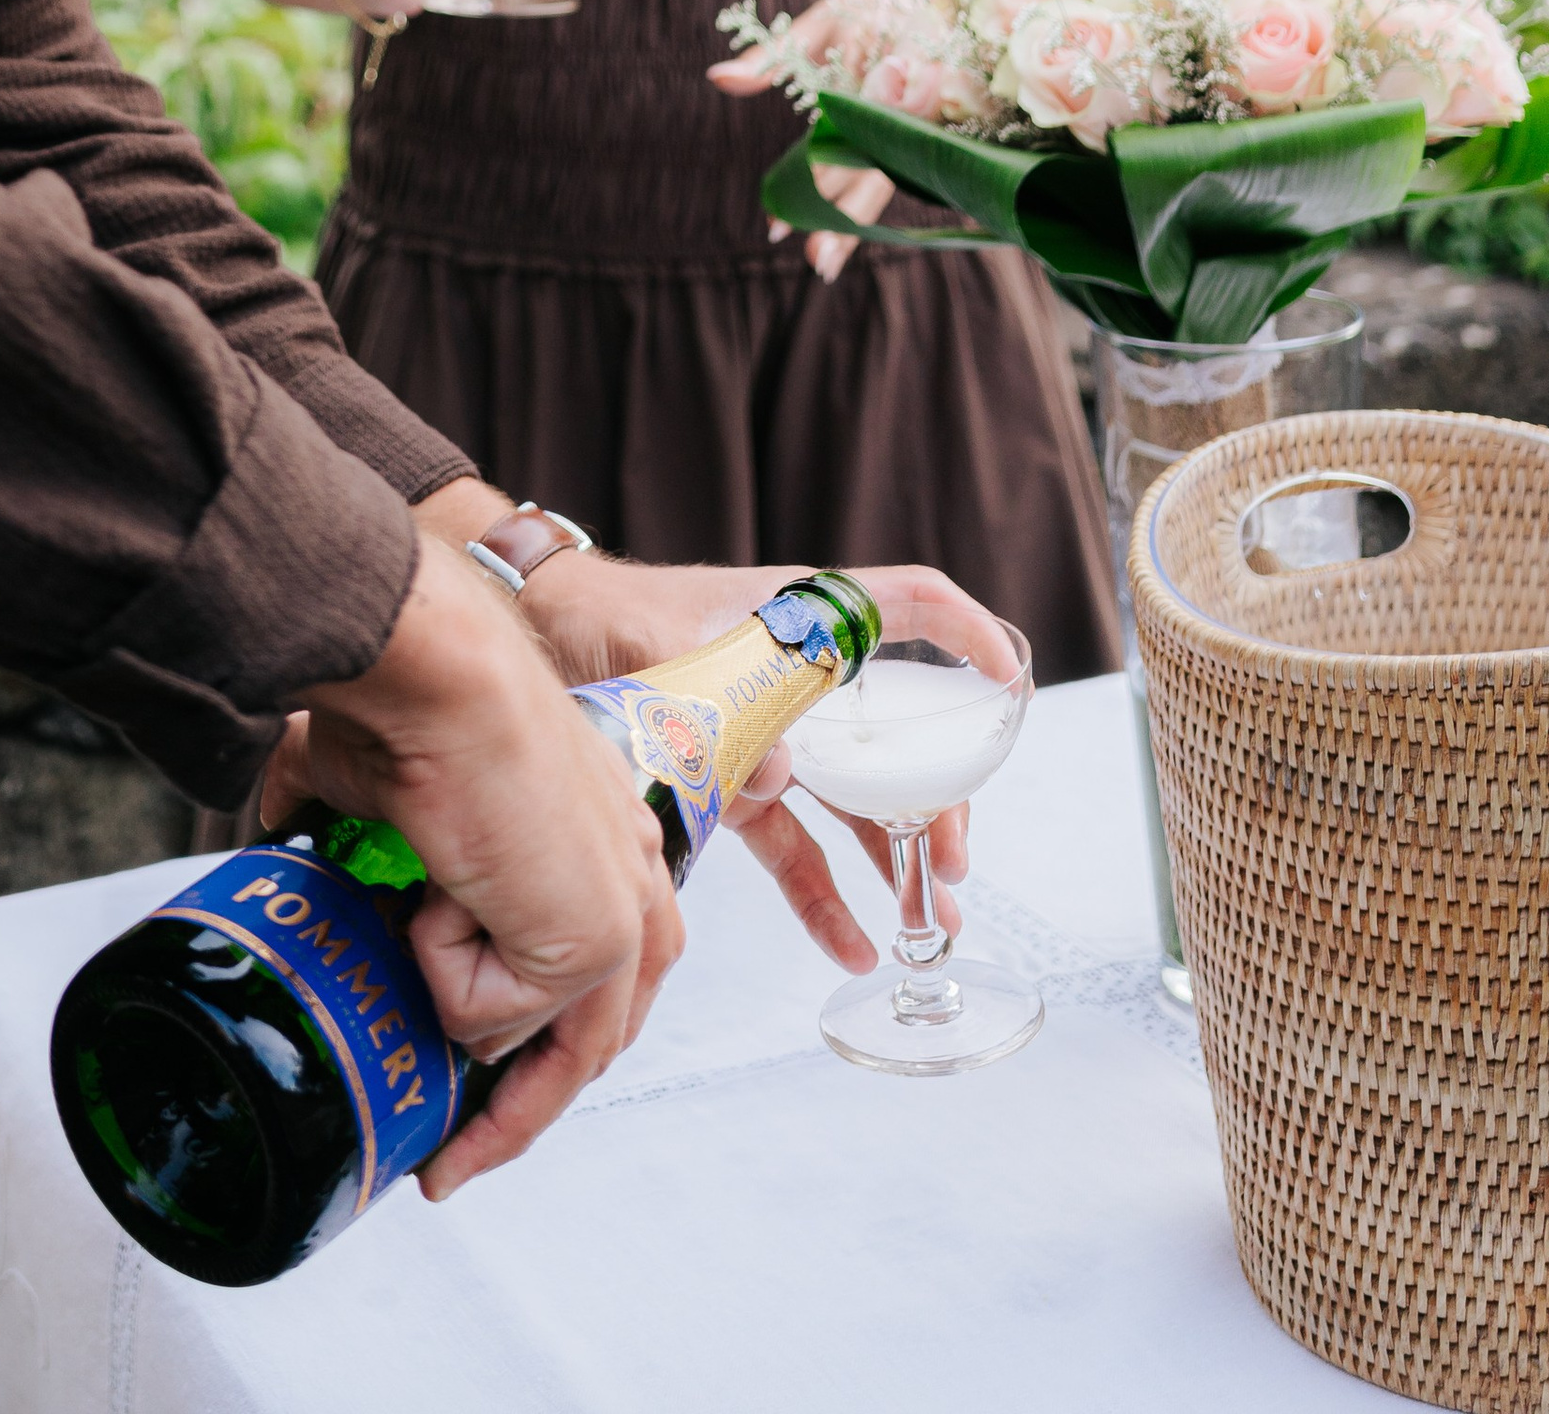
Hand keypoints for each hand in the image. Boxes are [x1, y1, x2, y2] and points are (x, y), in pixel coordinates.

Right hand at [283, 532, 682, 1201]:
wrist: (439, 679)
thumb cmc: (415, 696)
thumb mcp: (384, 773)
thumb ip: (342, 802)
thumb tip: (277, 810)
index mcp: (602, 831)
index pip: (598, 973)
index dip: (539, 1040)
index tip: (474, 1085)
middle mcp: (633, 871)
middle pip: (595, 1035)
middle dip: (521, 1108)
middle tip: (450, 1158)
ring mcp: (623, 909)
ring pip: (548, 1044)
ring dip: (467, 1048)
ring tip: (423, 1073)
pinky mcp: (595, 941)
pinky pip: (491, 1011)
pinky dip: (440, 966)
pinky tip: (433, 892)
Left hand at [512, 548, 1011, 969]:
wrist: (539, 637)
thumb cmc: (602, 614)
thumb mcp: (662, 648)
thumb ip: (718, 710)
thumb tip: (780, 776)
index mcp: (800, 618)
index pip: (908, 605)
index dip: (966, 630)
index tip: (1008, 678)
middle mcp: (800, 675)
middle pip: (898, 731)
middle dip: (939, 800)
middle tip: (954, 865)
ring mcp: (772, 732)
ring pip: (857, 799)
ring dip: (898, 859)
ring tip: (932, 920)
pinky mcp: (736, 781)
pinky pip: (795, 844)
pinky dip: (824, 895)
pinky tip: (851, 943)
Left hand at [706, 0, 913, 275]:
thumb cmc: (869, 6)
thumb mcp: (817, 24)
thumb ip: (768, 58)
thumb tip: (715, 79)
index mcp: (873, 76)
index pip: (836, 144)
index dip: (808, 186)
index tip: (776, 225)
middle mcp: (905, 103)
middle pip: (869, 173)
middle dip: (840, 220)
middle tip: (811, 261)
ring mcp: (926, 120)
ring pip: (888, 181)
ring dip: (857, 223)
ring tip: (824, 262)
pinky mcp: (935, 131)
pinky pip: (901, 173)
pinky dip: (870, 202)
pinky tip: (848, 235)